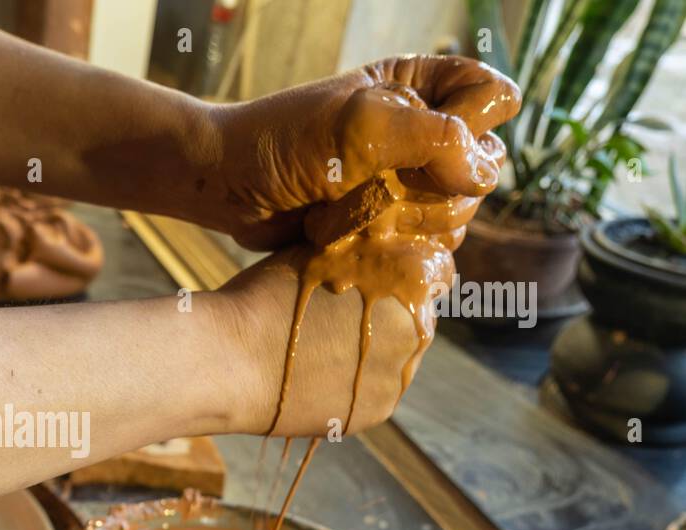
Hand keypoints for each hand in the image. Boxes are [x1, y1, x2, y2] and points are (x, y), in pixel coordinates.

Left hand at [209, 55, 519, 249]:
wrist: (227, 188)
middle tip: (381, 187)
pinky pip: (424, 249)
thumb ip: (433, 138)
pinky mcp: (388, 228)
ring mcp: (407, 185)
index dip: (473, 126)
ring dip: (407, 223)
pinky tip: (356, 240)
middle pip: (482, 170)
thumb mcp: (359, 125)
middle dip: (433, 188)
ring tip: (353, 213)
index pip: (494, 99)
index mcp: (422, 88)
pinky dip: (394, 249)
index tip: (433, 141)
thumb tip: (482, 174)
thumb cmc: (282, 142)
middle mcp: (423, 135)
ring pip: (456, 217)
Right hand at [212, 248, 438, 436]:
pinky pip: (377, 388)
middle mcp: (418, 330)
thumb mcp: (318, 251)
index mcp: (410, 280)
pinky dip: (358, 381)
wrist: (227, 363)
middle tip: (345, 311)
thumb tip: (379, 241)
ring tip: (327, 345)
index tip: (384, 273)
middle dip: (392, 310)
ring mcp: (398, 377)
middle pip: (419, 314)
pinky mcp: (375, 412)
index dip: (407, 268)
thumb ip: (360, 248)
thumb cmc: (263, 297)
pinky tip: (321, 372)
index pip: (436, 268)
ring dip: (377, 347)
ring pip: (399, 355)